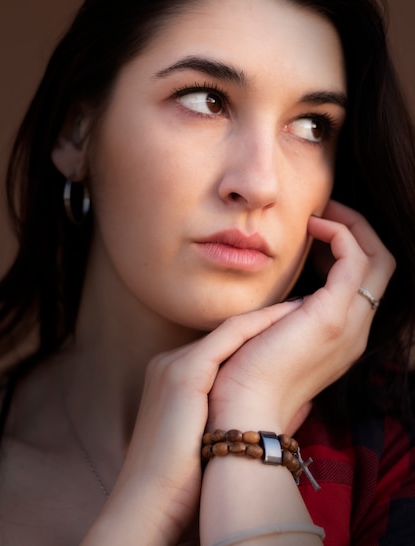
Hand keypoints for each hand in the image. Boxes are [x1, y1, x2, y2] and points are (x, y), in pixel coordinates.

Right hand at [82, 302, 301, 544]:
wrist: (149, 505)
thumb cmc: (185, 481)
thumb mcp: (218, 438)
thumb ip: (253, 413)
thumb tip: (303, 402)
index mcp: (174, 378)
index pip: (222, 349)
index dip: (258, 337)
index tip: (290, 330)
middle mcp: (169, 364)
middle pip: (226, 337)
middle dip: (266, 324)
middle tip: (301, 312)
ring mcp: (173, 365)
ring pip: (230, 332)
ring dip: (268, 319)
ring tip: (301, 309)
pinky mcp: (183, 373)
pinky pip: (229, 339)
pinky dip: (259, 326)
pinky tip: (287, 319)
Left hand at [206, 200, 395, 432]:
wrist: (241, 410)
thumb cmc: (246, 376)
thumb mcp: (274, 339)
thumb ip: (286, 319)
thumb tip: (282, 302)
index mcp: (342, 336)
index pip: (364, 281)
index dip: (346, 249)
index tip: (314, 231)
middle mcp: (356, 330)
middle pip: (381, 265)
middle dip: (358, 230)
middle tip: (324, 210)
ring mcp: (350, 324)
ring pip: (378, 258)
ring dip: (352, 225)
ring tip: (320, 212)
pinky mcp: (333, 315)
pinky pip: (355, 258)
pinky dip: (340, 233)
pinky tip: (312, 225)